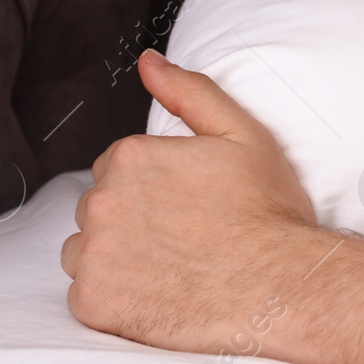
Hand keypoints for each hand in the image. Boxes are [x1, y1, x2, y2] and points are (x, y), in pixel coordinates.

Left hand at [61, 49, 320, 353]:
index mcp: (131, 158)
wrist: (279, 286)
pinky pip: (87, 294)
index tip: (187, 204)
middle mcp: (102, 203)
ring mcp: (94, 255)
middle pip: (99, 206)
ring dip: (114, 256)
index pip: (117, 167)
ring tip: (168, 266)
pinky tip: (157, 293)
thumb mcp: (241, 134)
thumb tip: (148, 62)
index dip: (155, 185)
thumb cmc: (266, 213)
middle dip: (131, 218)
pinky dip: (114, 297)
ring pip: (85, 249)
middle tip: (182, 236)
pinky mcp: (93, 302)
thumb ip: (188, 92)